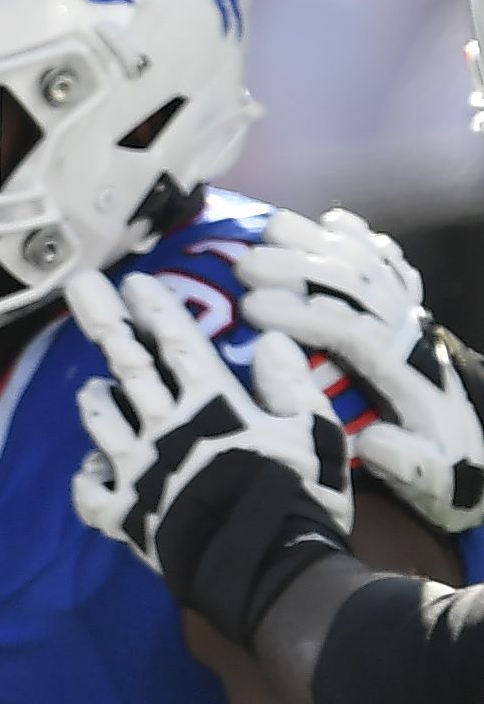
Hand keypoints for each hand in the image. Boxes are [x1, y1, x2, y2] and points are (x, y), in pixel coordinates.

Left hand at [67, 270, 353, 644]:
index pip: (176, 343)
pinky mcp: (123, 515)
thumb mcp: (316, 431)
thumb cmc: (301, 497)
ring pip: (102, 422)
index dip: (154, 309)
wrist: (270, 572)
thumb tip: (270, 341)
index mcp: (213, 404)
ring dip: (96, 400)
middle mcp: (166, 429)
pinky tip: (94, 469)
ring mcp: (138, 471)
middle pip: (128, 365)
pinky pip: (88, 492)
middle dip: (104, 322)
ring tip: (93, 387)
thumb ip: (292, 383)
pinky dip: (87, 477)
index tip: (133, 279)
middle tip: (79, 288)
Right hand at [238, 208, 483, 533]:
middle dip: (298, 268)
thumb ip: (407, 463)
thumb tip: (372, 439)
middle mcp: (413, 335)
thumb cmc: (445, 471)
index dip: (301, 314)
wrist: (481, 451)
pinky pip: (391, 263)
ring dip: (320, 242)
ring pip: (369, 264)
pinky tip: (333, 222)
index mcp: (409, 373)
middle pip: (355, 285)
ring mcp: (415, 318)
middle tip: (244, 264)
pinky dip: (363, 237)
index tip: (252, 309)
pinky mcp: (412, 312)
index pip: (351, 330)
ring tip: (270, 228)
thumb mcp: (433, 481)